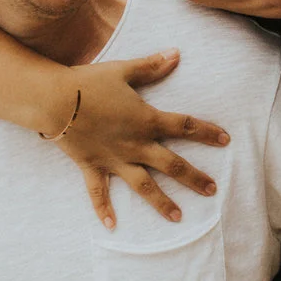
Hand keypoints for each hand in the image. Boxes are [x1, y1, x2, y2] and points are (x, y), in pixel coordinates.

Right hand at [54, 52, 230, 229]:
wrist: (54, 100)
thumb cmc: (88, 83)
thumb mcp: (124, 71)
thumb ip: (151, 66)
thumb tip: (176, 54)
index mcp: (146, 120)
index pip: (184, 127)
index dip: (207, 132)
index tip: (226, 140)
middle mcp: (135, 144)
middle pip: (172, 164)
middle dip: (194, 178)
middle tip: (212, 191)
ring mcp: (115, 159)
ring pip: (144, 186)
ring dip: (162, 202)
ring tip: (179, 217)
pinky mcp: (92, 166)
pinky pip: (99, 192)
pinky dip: (104, 209)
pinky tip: (112, 227)